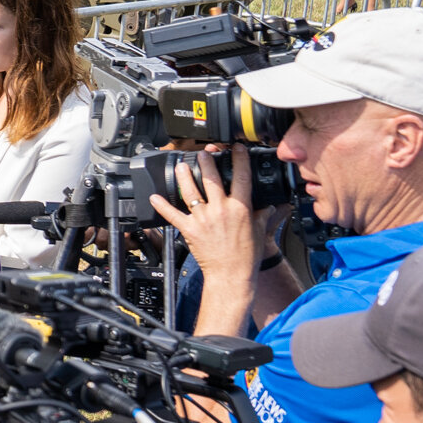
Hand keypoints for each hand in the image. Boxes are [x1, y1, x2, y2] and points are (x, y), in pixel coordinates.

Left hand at [146, 145, 256, 278]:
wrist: (231, 275)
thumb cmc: (246, 256)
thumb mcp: (259, 230)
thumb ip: (262, 214)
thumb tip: (268, 204)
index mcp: (240, 208)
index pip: (241, 177)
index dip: (239, 159)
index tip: (236, 148)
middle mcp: (221, 210)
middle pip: (211, 179)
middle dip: (207, 162)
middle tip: (203, 152)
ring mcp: (203, 219)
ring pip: (191, 191)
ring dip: (184, 176)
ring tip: (181, 165)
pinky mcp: (190, 229)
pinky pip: (172, 215)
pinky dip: (162, 205)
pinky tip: (154, 197)